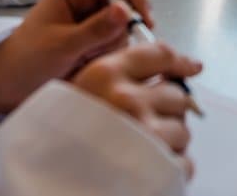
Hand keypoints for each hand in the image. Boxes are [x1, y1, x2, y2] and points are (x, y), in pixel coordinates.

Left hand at [0, 0, 152, 114]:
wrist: (7, 84)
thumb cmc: (26, 60)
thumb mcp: (62, 45)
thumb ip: (95, 30)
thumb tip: (126, 12)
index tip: (145, 22)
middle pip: (126, 4)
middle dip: (118, 31)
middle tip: (97, 52)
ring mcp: (90, 18)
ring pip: (123, 28)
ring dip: (110, 47)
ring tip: (83, 60)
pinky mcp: (93, 37)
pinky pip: (115, 43)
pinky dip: (107, 56)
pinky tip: (86, 64)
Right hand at [73, 43, 203, 178]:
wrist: (45, 184)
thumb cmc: (60, 140)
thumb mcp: (80, 91)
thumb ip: (117, 77)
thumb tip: (166, 73)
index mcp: (105, 74)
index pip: (160, 54)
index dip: (179, 62)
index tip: (191, 67)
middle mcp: (126, 98)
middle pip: (177, 94)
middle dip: (168, 111)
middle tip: (147, 126)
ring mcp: (144, 132)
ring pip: (183, 129)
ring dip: (169, 142)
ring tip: (142, 150)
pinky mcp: (157, 165)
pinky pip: (184, 162)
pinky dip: (172, 168)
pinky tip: (150, 168)